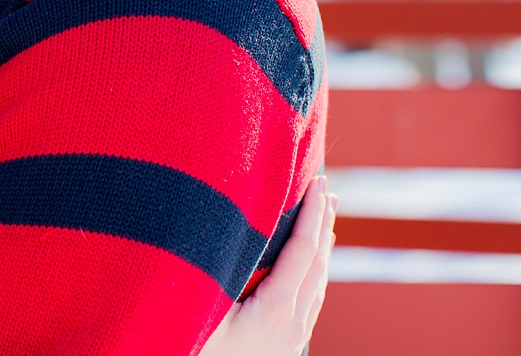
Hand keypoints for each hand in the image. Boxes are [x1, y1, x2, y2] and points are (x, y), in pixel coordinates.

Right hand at [199, 176, 337, 355]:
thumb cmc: (194, 348)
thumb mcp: (204, 309)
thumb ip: (224, 272)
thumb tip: (233, 231)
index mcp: (275, 309)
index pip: (302, 250)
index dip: (310, 213)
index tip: (317, 181)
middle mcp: (292, 324)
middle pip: (318, 264)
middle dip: (322, 223)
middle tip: (326, 189)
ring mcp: (292, 337)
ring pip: (317, 284)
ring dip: (322, 247)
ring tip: (324, 219)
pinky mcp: (284, 345)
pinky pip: (309, 300)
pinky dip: (314, 272)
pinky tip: (309, 267)